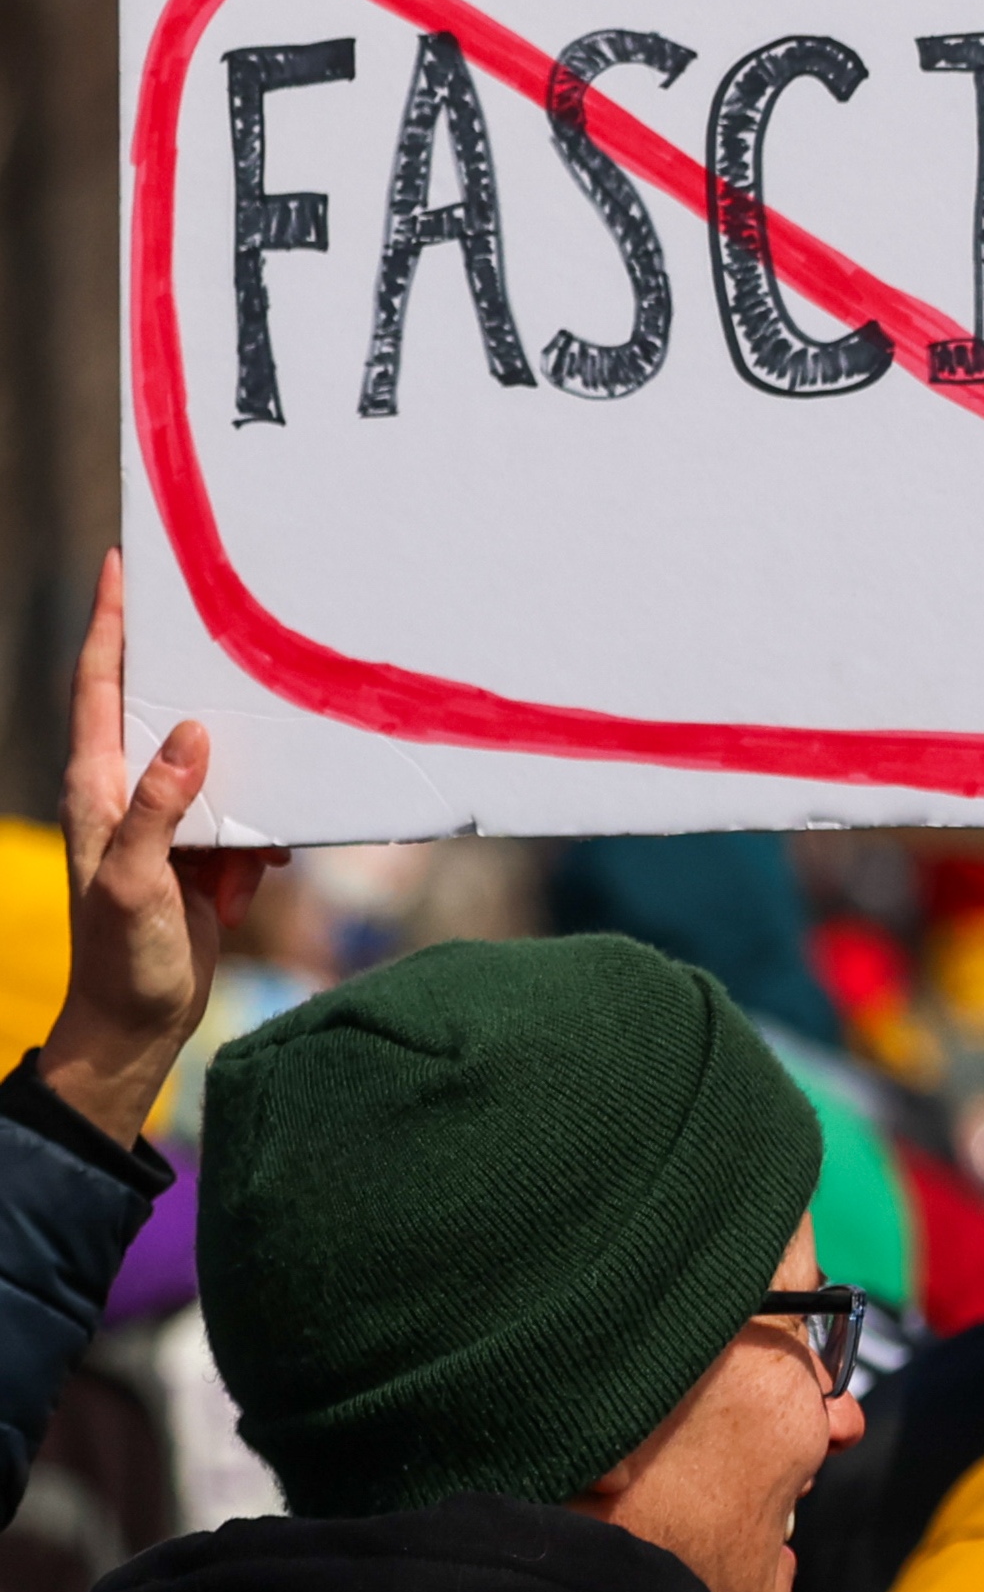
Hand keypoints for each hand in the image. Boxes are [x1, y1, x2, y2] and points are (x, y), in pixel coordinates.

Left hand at [46, 552, 264, 1150]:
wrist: (137, 1026)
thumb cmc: (122, 959)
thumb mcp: (133, 885)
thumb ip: (156, 810)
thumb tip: (191, 734)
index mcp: (96, 789)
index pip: (98, 688)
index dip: (108, 624)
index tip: (121, 565)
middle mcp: (127, 793)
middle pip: (156, 703)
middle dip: (184, 659)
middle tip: (220, 604)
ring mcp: (165, 821)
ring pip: (213, 755)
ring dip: (246, 749)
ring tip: (278, 725)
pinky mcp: (202, 850)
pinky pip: (246, 811)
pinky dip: (268, 823)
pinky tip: (275, 853)